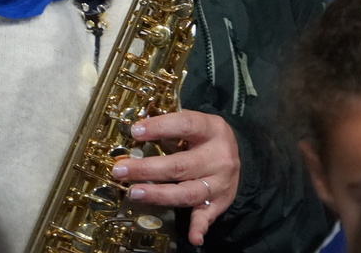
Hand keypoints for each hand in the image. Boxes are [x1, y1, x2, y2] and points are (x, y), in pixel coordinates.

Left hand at [110, 110, 239, 246]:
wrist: (239, 156)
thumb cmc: (207, 138)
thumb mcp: (198, 124)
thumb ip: (172, 127)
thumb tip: (136, 130)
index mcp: (212, 130)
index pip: (186, 125)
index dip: (160, 127)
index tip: (135, 132)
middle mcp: (218, 157)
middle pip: (180, 165)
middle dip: (147, 169)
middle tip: (121, 170)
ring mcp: (220, 183)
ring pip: (187, 192)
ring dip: (159, 194)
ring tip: (134, 193)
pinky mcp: (219, 203)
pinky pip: (207, 216)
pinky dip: (199, 228)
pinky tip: (193, 237)